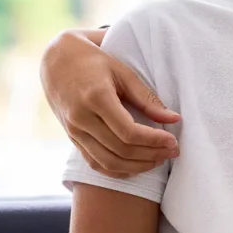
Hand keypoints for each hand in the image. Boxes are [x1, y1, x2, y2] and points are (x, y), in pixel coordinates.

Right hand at [41, 28, 180, 176]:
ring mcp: (74, 131)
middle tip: (173, 151)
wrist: (57, 62)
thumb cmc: (95, 63)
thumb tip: (175, 119)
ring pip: (108, 163)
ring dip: (138, 167)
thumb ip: (148, 99)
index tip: (173, 140)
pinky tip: (138, 166)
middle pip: (120, 150)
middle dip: (151, 155)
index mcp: (96, 98)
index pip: (128, 132)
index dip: (154, 141)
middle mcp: (81, 118)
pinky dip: (118, 171)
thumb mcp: (123, 73)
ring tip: (160, 159)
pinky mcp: (72, 139)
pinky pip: (95, 164)